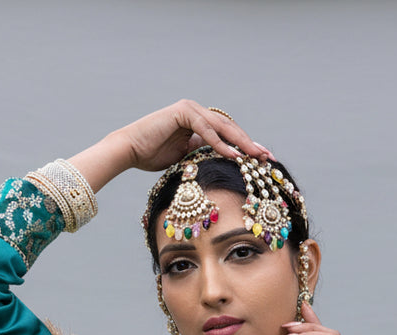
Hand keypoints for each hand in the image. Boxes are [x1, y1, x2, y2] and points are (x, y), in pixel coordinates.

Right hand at [115, 99, 271, 172]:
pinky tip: (234, 155)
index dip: (246, 145)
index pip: (228, 132)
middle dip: (250, 143)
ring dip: (241, 142)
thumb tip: (227, 164)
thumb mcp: (187, 157)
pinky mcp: (182, 112)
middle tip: (267, 157)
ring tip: (256, 156)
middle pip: (230, 128)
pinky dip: (220, 143)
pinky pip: (206, 129)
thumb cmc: (153, 157)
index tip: (263, 159)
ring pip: (222, 126)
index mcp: (198, 120)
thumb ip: (205, 154)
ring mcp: (189, 109)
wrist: (129, 151)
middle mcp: (196, 111)